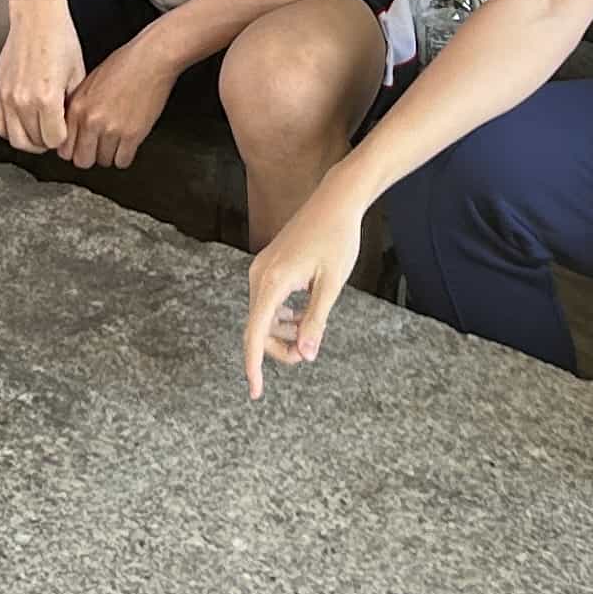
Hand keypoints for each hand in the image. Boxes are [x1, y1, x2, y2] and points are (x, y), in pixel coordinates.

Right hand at [0, 0, 85, 156]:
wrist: (37, 16)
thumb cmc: (61, 40)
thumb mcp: (77, 74)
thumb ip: (71, 106)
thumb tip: (70, 128)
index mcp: (47, 97)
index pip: (55, 141)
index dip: (64, 137)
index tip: (67, 128)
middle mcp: (23, 100)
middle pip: (34, 143)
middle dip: (48, 141)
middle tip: (56, 130)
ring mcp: (6, 97)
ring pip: (15, 140)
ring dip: (30, 140)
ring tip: (40, 128)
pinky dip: (11, 131)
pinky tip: (23, 122)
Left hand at [63, 32, 183, 169]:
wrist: (152, 58)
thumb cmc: (125, 63)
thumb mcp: (90, 82)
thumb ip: (78, 107)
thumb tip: (73, 127)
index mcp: (77, 106)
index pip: (64, 147)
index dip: (74, 149)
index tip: (80, 147)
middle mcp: (90, 120)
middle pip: (81, 160)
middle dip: (90, 155)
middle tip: (98, 147)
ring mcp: (111, 129)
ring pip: (103, 162)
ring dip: (109, 154)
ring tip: (116, 140)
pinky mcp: (132, 134)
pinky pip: (123, 161)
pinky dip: (125, 155)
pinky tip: (128, 142)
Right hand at [242, 193, 370, 393]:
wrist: (335, 201)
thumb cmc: (337, 239)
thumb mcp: (332, 284)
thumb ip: (315, 320)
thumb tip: (305, 355)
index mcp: (274, 281)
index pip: (255, 333)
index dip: (254, 365)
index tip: (256, 391)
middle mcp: (260, 275)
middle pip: (257, 327)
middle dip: (277, 348)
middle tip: (306, 353)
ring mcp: (261, 268)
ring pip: (262, 314)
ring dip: (281, 331)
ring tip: (308, 331)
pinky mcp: (268, 264)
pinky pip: (266, 300)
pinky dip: (280, 315)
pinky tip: (300, 315)